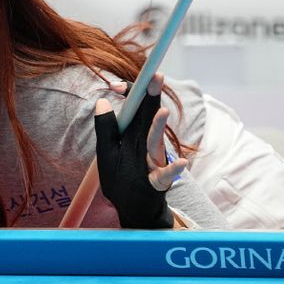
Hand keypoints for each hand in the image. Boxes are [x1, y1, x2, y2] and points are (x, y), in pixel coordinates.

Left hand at [94, 74, 186, 228]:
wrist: (137, 208)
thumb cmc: (123, 176)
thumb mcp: (108, 152)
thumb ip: (107, 127)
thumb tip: (101, 101)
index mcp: (132, 134)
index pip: (133, 109)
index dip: (129, 95)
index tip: (115, 85)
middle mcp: (145, 143)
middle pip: (147, 118)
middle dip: (150, 98)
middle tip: (155, 75)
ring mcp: (154, 160)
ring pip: (155, 142)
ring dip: (159, 128)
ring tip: (162, 113)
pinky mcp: (159, 180)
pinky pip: (166, 174)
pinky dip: (173, 170)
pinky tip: (181, 163)